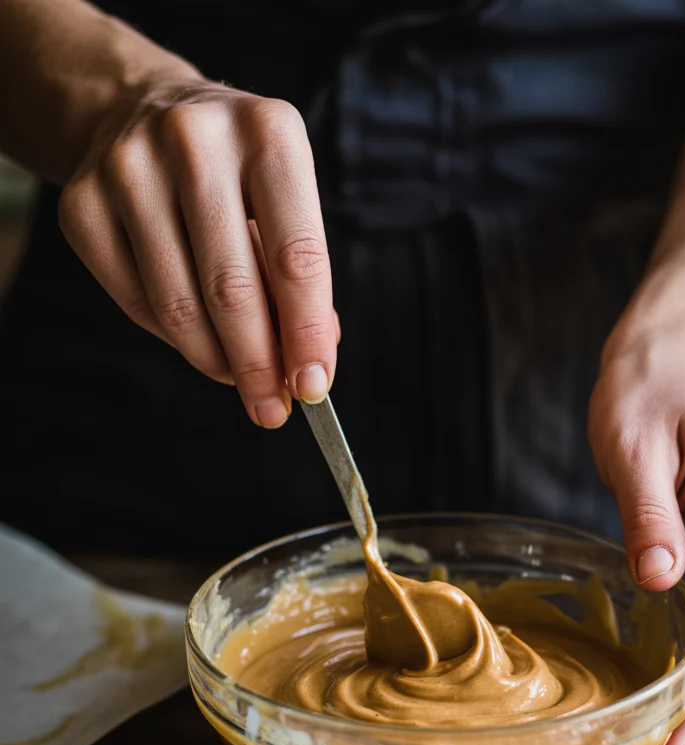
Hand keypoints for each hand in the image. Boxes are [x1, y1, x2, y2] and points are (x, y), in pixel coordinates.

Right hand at [58, 81, 337, 426]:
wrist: (144, 110)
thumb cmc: (235, 172)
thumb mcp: (284, 200)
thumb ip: (300, 277)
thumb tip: (312, 360)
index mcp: (267, 133)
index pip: (296, 257)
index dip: (306, 333)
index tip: (314, 385)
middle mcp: (194, 140)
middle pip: (231, 288)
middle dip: (258, 364)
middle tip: (272, 407)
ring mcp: (129, 168)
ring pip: (179, 304)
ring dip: (215, 360)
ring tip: (239, 380)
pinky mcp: (82, 203)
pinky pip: (136, 302)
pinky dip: (172, 337)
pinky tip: (196, 339)